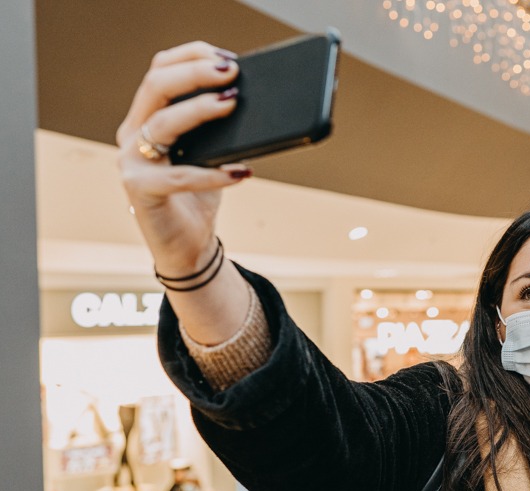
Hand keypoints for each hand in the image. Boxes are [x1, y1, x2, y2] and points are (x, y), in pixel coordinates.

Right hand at [115, 42, 247, 278]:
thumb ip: (218, 128)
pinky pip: (180, 176)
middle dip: (195, 72)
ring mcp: (132, 162)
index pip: (160, 70)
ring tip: (232, 103)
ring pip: (162, 123)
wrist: (188, 247)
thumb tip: (251, 99)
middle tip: (232, 72)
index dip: (191, 57)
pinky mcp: (141, 191)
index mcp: (146, 118)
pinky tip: (242, 172)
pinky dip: (214, 173)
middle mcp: (133, 134)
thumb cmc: (198, 196)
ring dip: (200, 109)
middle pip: (156, 86)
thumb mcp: (210, 153)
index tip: (228, 58)